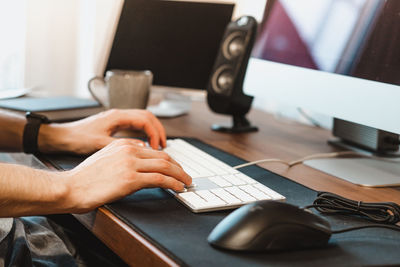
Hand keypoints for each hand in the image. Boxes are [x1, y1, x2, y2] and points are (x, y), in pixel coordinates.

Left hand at [38, 109, 165, 153]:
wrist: (60, 138)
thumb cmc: (76, 139)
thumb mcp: (100, 144)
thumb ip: (122, 145)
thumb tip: (142, 148)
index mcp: (117, 116)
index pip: (145, 120)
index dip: (155, 134)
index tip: (158, 148)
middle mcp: (118, 115)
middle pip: (148, 117)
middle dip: (159, 131)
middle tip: (164, 146)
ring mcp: (117, 119)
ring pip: (143, 120)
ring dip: (153, 132)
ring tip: (158, 146)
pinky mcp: (114, 125)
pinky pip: (135, 126)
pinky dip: (144, 134)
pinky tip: (145, 146)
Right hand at [61, 139, 191, 212]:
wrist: (70, 187)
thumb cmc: (84, 177)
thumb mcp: (105, 157)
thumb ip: (123, 154)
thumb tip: (139, 157)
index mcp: (124, 144)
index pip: (154, 151)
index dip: (169, 161)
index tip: (175, 168)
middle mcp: (129, 150)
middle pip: (164, 157)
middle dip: (179, 168)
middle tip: (186, 176)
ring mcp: (130, 164)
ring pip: (165, 166)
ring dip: (180, 176)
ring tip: (186, 183)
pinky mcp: (130, 179)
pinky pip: (160, 179)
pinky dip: (173, 183)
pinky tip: (178, 188)